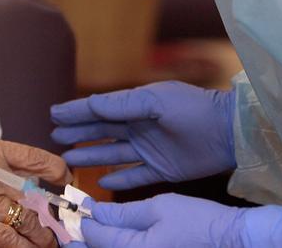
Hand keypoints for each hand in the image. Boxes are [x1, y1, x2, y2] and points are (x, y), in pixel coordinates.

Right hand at [0, 133, 68, 247]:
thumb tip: (19, 170)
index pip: (40, 159)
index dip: (59, 171)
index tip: (64, 178)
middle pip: (40, 196)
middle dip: (55, 211)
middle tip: (62, 219)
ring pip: (30, 222)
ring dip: (44, 234)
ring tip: (50, 239)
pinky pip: (9, 240)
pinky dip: (25, 246)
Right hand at [50, 81, 235, 188]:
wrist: (227, 132)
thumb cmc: (192, 110)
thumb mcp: (155, 100)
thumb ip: (123, 104)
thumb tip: (91, 104)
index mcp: (137, 106)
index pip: (100, 109)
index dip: (76, 111)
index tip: (53, 113)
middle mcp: (140, 127)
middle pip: (101, 132)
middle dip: (77, 133)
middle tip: (54, 136)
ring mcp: (149, 150)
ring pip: (112, 154)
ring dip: (90, 155)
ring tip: (68, 158)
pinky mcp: (161, 170)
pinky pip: (133, 176)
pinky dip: (117, 178)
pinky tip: (101, 181)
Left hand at [68, 195, 281, 247]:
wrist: (232, 240)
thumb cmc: (198, 220)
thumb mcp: (158, 208)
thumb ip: (121, 212)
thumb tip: (93, 211)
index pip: (94, 238)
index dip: (80, 221)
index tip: (69, 207)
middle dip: (79, 242)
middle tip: (67, 228)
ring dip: (94, 247)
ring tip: (81, 237)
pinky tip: (110, 240)